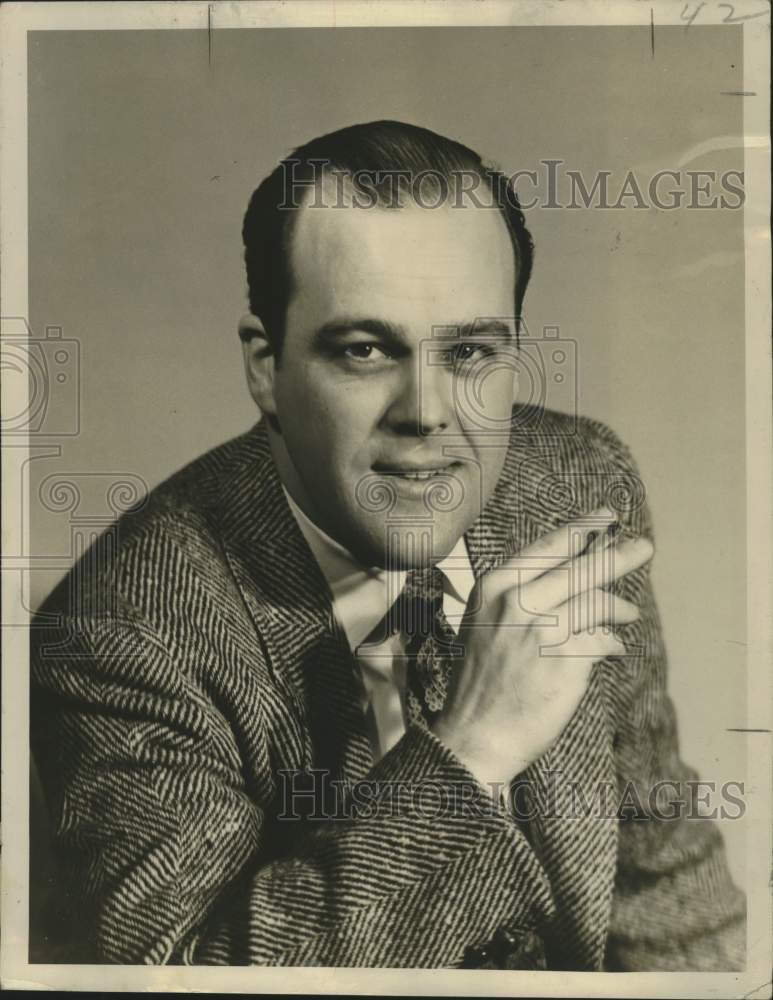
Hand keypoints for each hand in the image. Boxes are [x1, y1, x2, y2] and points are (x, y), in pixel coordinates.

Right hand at [431, 508, 653, 788]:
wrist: (474, 735)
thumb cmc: (483, 679)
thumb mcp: (486, 622)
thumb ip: (523, 595)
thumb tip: (576, 573)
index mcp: (495, 586)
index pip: (547, 547)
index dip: (582, 528)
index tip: (606, 516)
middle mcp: (516, 601)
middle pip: (580, 569)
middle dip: (617, 557)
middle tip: (645, 547)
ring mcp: (541, 629)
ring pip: (595, 604)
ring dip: (619, 608)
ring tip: (630, 613)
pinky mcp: (564, 659)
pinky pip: (600, 640)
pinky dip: (609, 642)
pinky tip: (609, 646)